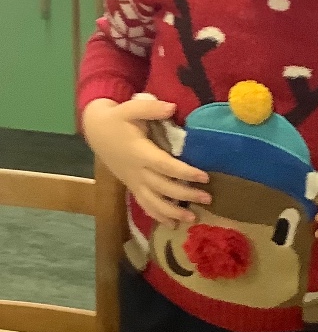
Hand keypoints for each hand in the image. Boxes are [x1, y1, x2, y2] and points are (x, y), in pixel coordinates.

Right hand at [82, 97, 210, 228]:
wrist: (96, 131)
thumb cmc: (117, 119)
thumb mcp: (131, 108)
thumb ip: (152, 109)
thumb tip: (173, 107)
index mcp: (140, 153)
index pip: (166, 166)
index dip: (185, 173)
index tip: (204, 177)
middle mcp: (137, 171)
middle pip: (163, 188)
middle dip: (186, 195)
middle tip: (208, 199)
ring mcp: (134, 182)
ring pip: (153, 202)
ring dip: (173, 212)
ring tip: (193, 218)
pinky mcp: (132, 186)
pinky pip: (145, 205)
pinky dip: (158, 216)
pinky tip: (173, 224)